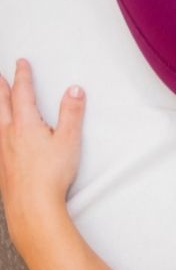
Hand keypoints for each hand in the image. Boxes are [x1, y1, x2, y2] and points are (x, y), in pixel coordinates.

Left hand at [0, 59, 84, 242]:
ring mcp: (2, 151)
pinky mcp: (2, 165)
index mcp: (25, 125)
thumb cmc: (50, 176)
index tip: (21, 64)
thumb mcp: (69, 140)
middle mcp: (8, 135)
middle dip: (1, 87)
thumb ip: (72, 113)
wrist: (32, 206)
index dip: (23, 76)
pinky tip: (0, 135)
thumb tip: (74, 91)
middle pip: (1, 104)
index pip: (23, 94)